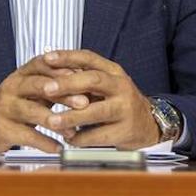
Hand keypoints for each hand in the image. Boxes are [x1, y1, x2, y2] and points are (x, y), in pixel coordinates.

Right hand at [0, 55, 88, 152]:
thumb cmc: (16, 105)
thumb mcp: (32, 90)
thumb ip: (55, 84)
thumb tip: (87, 83)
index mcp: (21, 74)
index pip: (42, 64)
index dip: (62, 69)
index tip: (83, 77)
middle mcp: (12, 87)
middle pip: (38, 85)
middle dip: (63, 94)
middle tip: (83, 103)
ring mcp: (5, 107)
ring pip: (31, 111)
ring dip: (55, 121)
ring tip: (72, 130)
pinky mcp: (2, 128)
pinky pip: (26, 135)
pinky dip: (44, 143)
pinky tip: (58, 147)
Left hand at [36, 49, 160, 149]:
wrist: (148, 124)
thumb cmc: (118, 101)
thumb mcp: (104, 84)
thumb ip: (82, 78)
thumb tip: (48, 68)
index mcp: (113, 71)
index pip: (89, 58)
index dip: (67, 57)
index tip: (46, 58)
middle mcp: (121, 86)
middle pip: (94, 81)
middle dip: (68, 84)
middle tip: (47, 89)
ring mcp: (125, 109)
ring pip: (97, 111)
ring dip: (72, 116)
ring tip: (53, 121)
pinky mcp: (126, 131)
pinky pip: (100, 135)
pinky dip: (81, 138)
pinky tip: (69, 139)